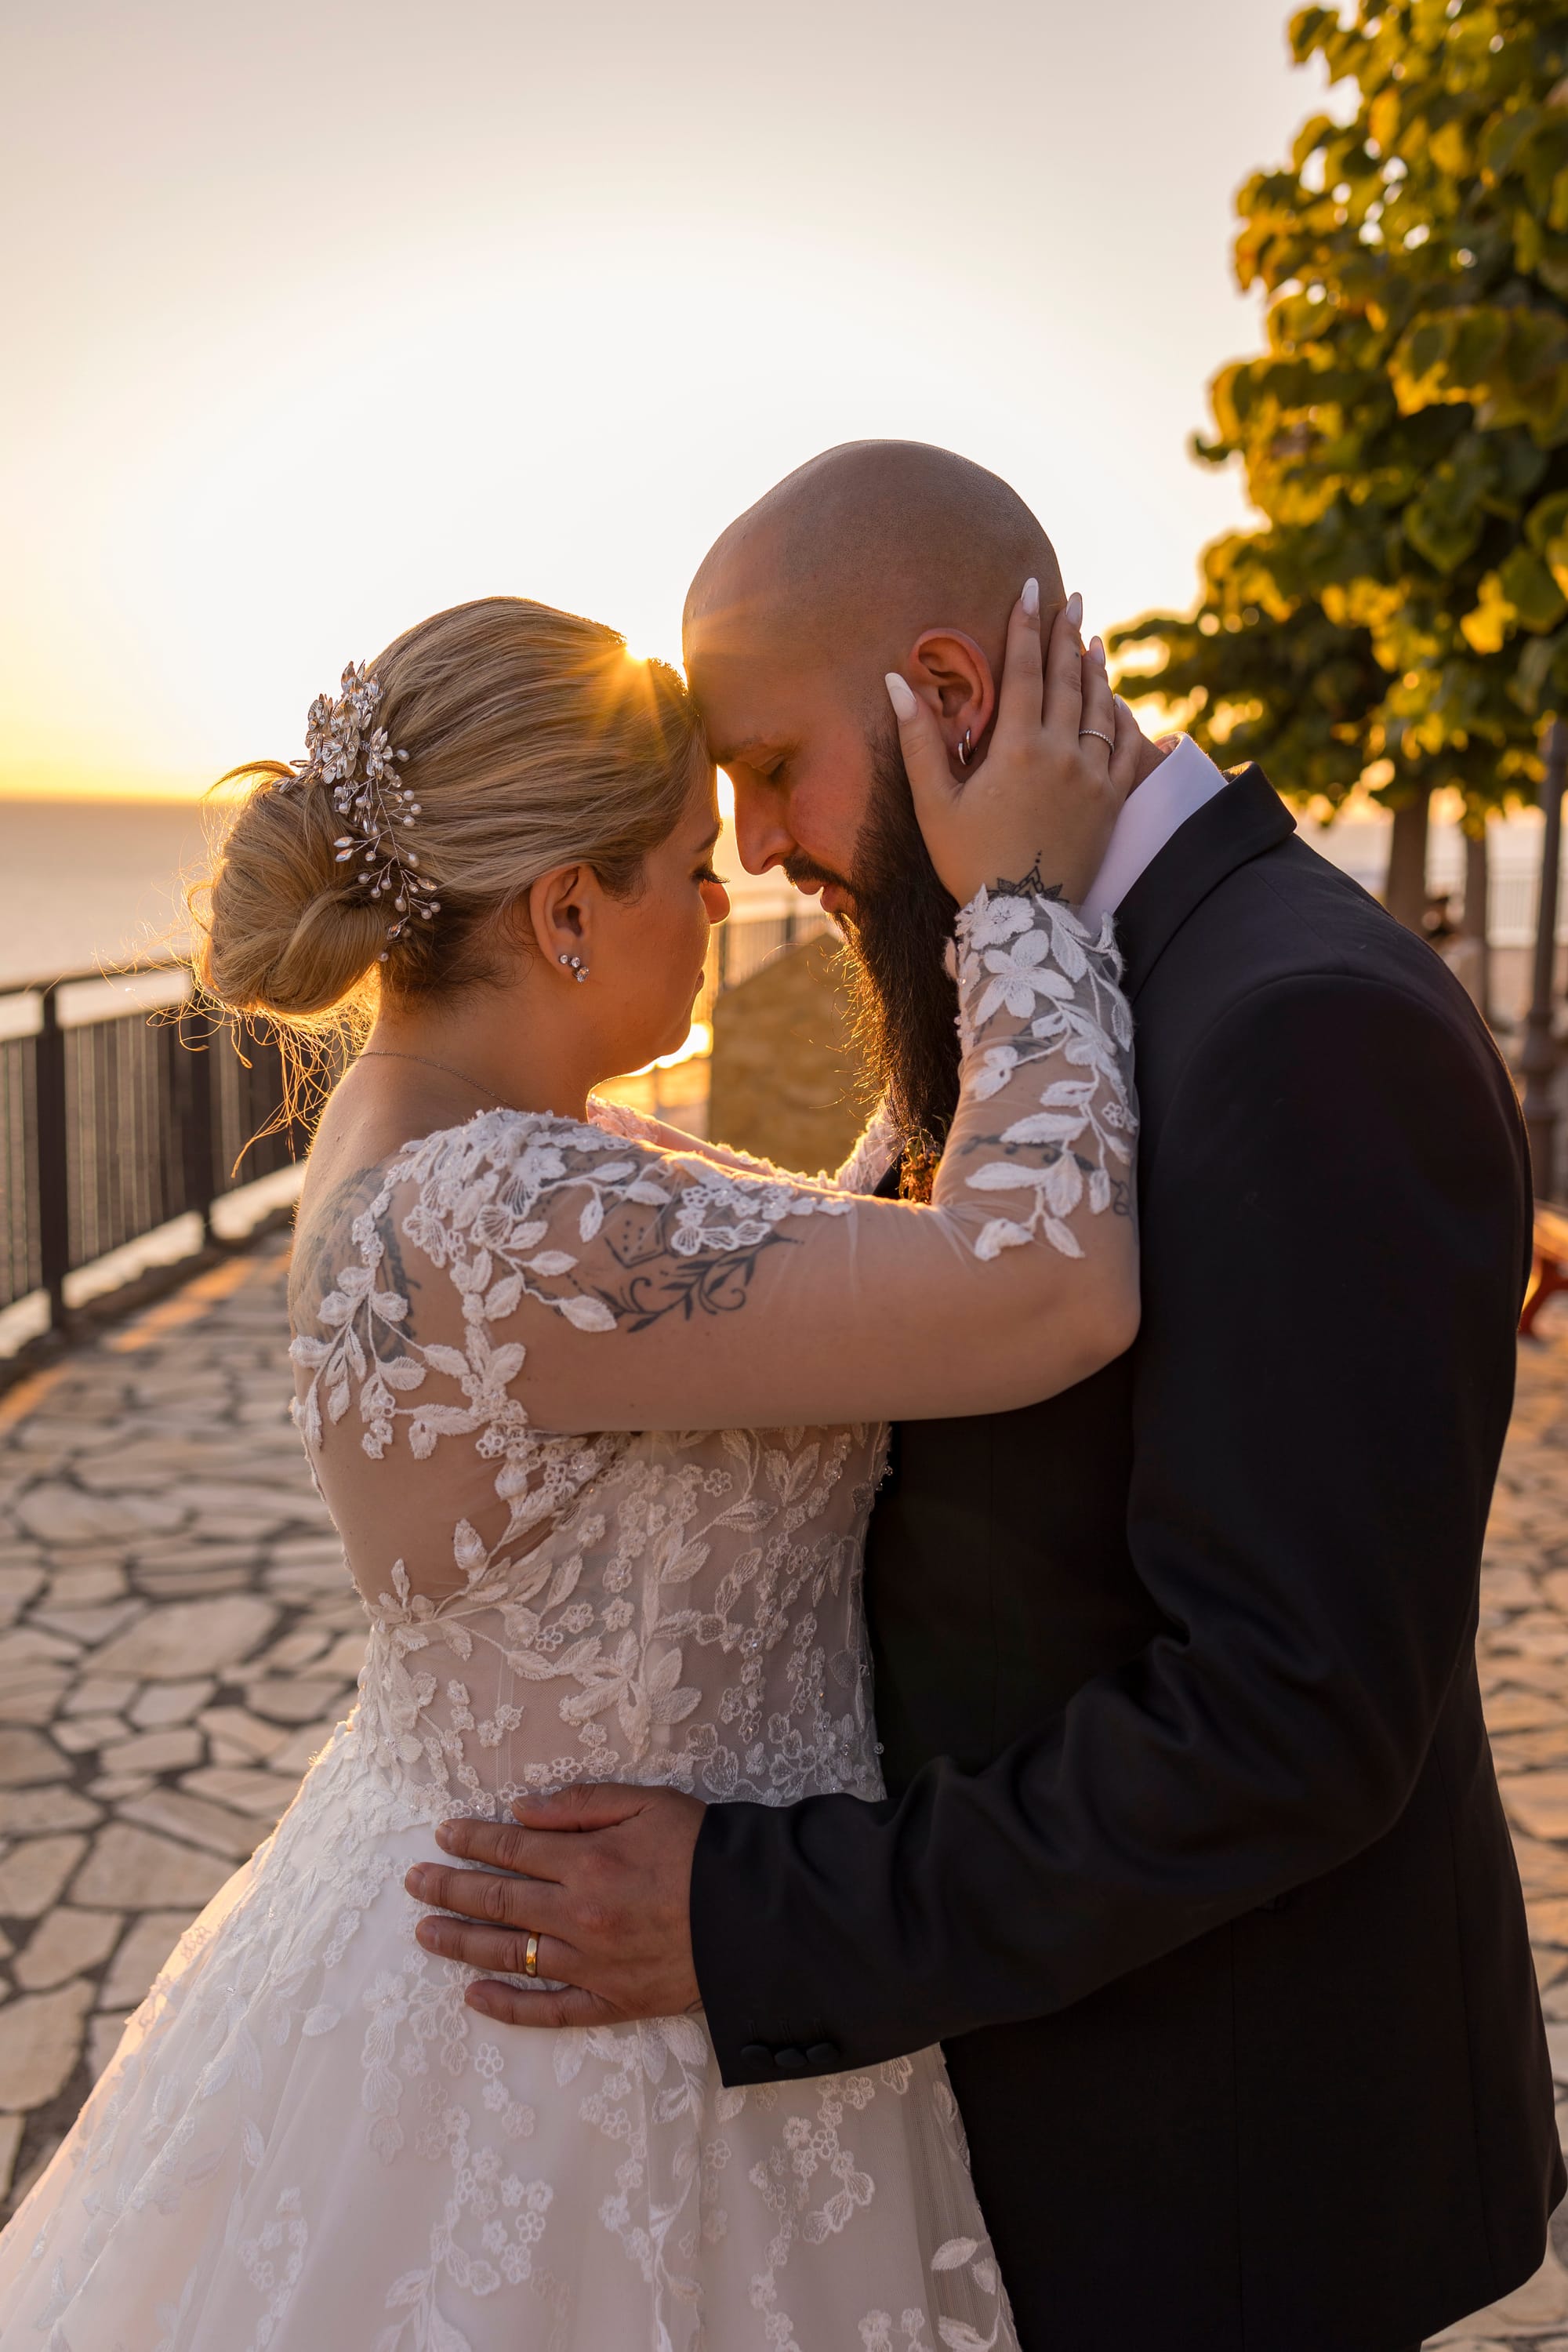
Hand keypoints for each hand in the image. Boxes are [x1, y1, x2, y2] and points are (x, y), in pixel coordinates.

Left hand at [404, 1782, 705, 2027]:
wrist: (758, 1915)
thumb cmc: (705, 1849)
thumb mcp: (647, 1802)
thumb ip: (580, 1804)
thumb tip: (520, 1811)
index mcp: (587, 1861)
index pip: (512, 1849)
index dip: (473, 1840)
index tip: (442, 1835)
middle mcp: (579, 1915)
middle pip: (499, 1901)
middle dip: (450, 1888)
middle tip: (413, 1882)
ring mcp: (591, 1963)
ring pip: (510, 1955)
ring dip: (462, 1943)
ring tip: (425, 1933)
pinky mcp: (612, 2001)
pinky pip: (549, 2011)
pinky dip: (508, 2008)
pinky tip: (474, 2000)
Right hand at [887, 583, 1141, 907]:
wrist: (1024, 920)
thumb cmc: (969, 862)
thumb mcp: (934, 804)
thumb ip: (918, 740)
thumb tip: (896, 682)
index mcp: (1017, 749)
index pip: (1024, 672)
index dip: (1025, 626)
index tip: (1030, 588)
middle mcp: (1062, 755)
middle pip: (1067, 680)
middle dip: (1068, 635)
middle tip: (1073, 599)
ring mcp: (1094, 778)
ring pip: (1100, 709)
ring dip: (1096, 670)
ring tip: (1093, 640)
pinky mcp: (1113, 803)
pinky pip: (1127, 749)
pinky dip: (1122, 719)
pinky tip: (1116, 703)